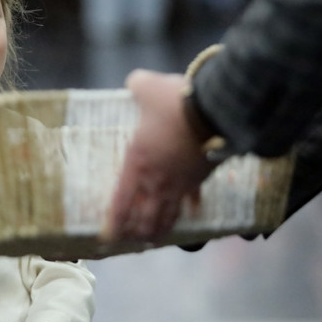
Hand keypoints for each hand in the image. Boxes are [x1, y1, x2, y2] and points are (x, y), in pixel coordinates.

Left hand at [104, 70, 215, 242]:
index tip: (106, 237)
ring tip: (154, 238)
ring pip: (168, 215)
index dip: (113, 224)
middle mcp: (157, 180)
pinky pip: (193, 199)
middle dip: (136, 233)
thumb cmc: (174, 102)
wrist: (214, 110)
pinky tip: (193, 212)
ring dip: (160, 229)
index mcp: (136, 163)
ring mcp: (180, 183)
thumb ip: (136, 84)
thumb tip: (135, 81)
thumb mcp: (146, 86)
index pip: (120, 203)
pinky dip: (190, 207)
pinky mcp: (201, 178)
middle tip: (130, 239)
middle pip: (144, 218)